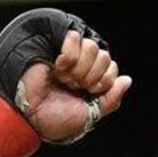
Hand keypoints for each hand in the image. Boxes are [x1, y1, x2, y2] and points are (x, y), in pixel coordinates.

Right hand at [17, 29, 131, 143]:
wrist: (30, 115)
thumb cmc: (55, 119)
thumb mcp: (89, 115)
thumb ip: (110, 100)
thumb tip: (127, 80)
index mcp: (91, 81)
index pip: (112, 68)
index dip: (104, 81)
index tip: (88, 93)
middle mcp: (82, 66)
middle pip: (105, 56)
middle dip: (91, 76)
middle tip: (73, 87)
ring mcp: (70, 54)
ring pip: (92, 46)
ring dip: (78, 69)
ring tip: (63, 79)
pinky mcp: (56, 43)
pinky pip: (75, 37)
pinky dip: (68, 57)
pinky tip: (56, 68)